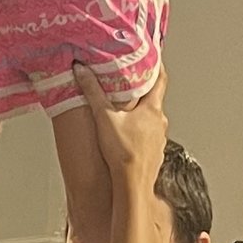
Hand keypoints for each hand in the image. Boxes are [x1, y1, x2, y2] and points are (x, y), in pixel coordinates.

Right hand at [77, 61, 167, 186]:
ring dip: (140, 112)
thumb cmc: (122, 153)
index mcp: (152, 110)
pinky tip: (127, 135)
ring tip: (125, 108)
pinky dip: (140, 131)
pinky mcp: (155, 153)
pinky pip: (148, 136)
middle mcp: (160, 122)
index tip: (151, 56)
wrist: (132, 186)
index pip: (160, 80)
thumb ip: (93, 92)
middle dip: (143, 89)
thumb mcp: (104, 118)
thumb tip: (81, 70)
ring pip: (151, 119)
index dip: (156, 66)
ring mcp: (159, 139)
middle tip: (131, 80)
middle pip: (154, 99)